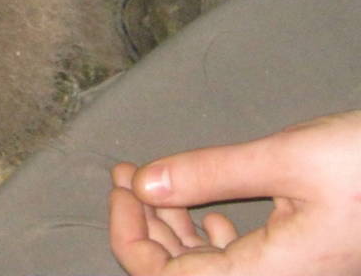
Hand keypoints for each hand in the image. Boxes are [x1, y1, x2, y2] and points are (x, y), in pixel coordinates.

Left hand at [109, 110, 360, 274]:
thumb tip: (143, 185)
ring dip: (172, 229)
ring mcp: (291, 274)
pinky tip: (202, 211)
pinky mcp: (303, 262)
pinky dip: (208, 236)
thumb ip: (211, 174)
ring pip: (209, 270)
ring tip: (151, 181)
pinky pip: (239, 264)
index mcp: (270, 274)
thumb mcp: (286, 158)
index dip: (129, 234)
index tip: (119, 183)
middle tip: (125, 173)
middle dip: (144, 226)